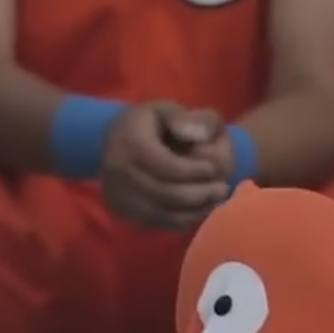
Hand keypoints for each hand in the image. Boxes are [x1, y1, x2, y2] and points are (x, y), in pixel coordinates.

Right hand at [100, 101, 229, 229]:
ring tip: (215, 201)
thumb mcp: (167, 109)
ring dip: (194, 211)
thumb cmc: (147, 123)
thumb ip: (188, 118)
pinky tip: (198, 209)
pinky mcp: (122, 212)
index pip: (167, 166)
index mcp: (130, 143)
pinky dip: (181, 220)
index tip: (215, 169)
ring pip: (163, 214)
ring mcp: (118, 195)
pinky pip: (156, 223)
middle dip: (200, 194)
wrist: (110, 142)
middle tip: (223, 189)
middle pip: (166, 194)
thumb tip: (200, 136)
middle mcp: (118, 172)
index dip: (195, 171)